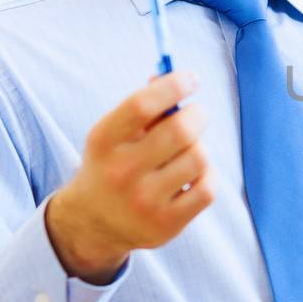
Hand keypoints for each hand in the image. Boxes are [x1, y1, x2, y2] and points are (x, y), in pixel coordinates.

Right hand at [44, 71, 212, 283]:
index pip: (142, 105)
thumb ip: (144, 105)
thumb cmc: (113, 164)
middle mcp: (121, 172)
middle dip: (197, 114)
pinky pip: (208, 187)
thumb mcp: (115, 133)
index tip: (191, 78)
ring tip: (187, 151)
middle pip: (180, 130)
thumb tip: (176, 77)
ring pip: (199, 157)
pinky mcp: (166, 224)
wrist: (94, 222)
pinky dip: (207, 174)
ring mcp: (144, 202)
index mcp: (104, 142)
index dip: (172, 85)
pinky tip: (193, 175)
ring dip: (200, 147)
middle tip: (196, 114)